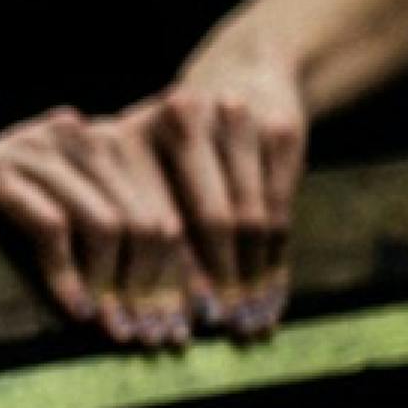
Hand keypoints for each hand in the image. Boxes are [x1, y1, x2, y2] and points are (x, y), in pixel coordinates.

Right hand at [0, 106, 195, 347]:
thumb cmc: (7, 222)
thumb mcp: (78, 219)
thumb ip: (126, 242)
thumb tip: (197, 307)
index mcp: (109, 138)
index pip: (167, 210)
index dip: (180, 276)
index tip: (179, 329)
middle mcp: (77, 131)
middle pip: (146, 219)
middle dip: (151, 289)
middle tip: (150, 339)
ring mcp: (33, 145)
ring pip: (107, 225)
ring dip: (113, 289)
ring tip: (115, 329)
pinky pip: (52, 228)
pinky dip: (68, 276)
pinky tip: (75, 309)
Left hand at [143, 53, 309, 338]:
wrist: (243, 72)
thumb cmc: (170, 146)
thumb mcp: (136, 172)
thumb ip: (130, 229)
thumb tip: (125, 313)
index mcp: (131, 131)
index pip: (144, 219)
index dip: (147, 278)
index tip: (149, 328)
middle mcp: (184, 117)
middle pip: (205, 221)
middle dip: (209, 286)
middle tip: (206, 335)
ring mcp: (239, 121)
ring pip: (250, 220)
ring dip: (249, 281)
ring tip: (245, 325)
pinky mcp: (283, 132)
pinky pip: (279, 210)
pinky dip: (274, 260)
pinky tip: (269, 297)